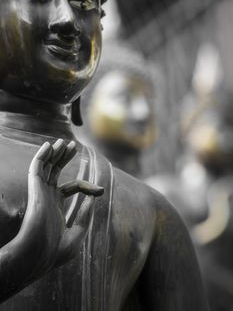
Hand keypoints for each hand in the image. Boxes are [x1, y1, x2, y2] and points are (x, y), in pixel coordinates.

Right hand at [27, 138, 102, 270]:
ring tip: (66, 142)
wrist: (38, 256)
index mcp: (56, 206)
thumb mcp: (78, 233)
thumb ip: (86, 215)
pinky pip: (37, 167)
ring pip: (47, 166)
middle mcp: (47, 196)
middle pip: (56, 171)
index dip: (86, 185)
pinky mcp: (35, 189)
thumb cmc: (55, 251)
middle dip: (64, 158)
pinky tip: (50, 145)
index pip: (71, 187)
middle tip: (73, 146)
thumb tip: (95, 198)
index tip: (100, 190)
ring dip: (55, 153)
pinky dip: (42, 155)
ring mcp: (41, 192)